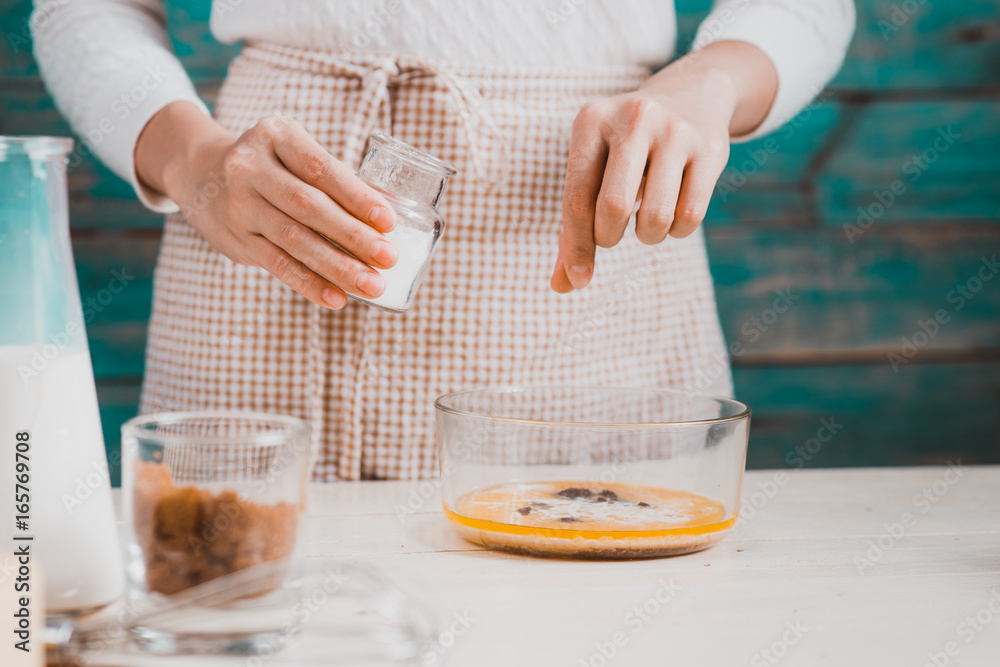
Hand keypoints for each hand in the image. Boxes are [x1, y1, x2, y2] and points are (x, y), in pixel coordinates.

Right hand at [136, 103, 397, 308]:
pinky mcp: (237, 239)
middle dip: (353, 236)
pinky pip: (277, 265)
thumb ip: (331, 177)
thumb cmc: (272, 163)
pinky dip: (309, 284)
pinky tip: (336, 298)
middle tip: (388, 258)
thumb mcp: (293, 150)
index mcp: (275, 136)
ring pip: (294, 241)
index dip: (356, 196)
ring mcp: (239, 205)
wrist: (200, 173)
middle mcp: (250, 167)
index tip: (388, 221)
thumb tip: (384, 222)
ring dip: (337, 267)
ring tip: (372, 285)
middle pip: (308, 207)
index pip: (320, 168)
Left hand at [550, 41, 777, 291]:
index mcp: (591, 121)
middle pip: (613, 208)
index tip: (578, 279)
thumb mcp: (594, 170)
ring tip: (645, 224)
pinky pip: (690, 216)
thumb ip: (574, 227)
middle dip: (609, 238)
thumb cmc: (626, 149)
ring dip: (648, 237)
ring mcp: (675, 131)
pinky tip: (673, 214)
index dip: (576, 246)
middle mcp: (633, 119)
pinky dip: (678, 231)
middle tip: (613, 234)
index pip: (576, 198)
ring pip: (656, 217)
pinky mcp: (710, 148)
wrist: (693, 93)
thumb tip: (562, 286)